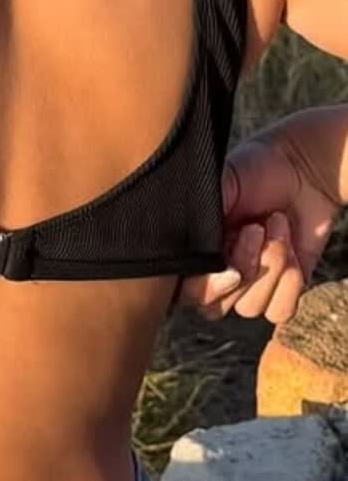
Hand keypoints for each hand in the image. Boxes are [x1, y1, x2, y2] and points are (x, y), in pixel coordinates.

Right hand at [180, 133, 338, 324]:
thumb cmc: (254, 171)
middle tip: (255, 229)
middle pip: (215, 308)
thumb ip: (196, 216)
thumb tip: (180, 237)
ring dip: (271, 265)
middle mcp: (216, 275)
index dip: (203, 288)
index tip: (229, 267)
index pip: (182, 293)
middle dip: (243, 267)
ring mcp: (249, 287)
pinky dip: (290, 280)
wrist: (301, 169)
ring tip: (277, 226)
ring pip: (251, 308)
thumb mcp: (218, 185)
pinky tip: (292, 247)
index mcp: (193, 252)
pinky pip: (281, 310)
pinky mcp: (283, 292)